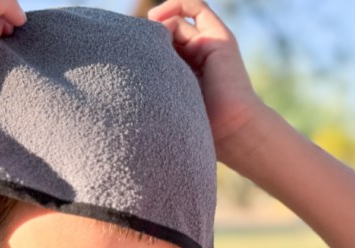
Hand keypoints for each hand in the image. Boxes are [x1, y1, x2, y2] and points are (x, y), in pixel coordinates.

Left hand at [147, 0, 265, 163]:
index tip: (125, 57)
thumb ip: (150, 78)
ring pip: (176, 23)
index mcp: (179, 75)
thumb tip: (134, 54)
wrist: (230, 128)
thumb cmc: (196, 125)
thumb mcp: (164, 101)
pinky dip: (177, 5)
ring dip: (159, 27)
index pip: (154, 51)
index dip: (139, 49)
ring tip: (151, 42)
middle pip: (163, 35)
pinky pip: (196, 8)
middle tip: (136, 49)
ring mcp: (207, 45)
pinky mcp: (219, 37)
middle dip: (147, 38)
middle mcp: (194, 58)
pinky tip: (158, 16)